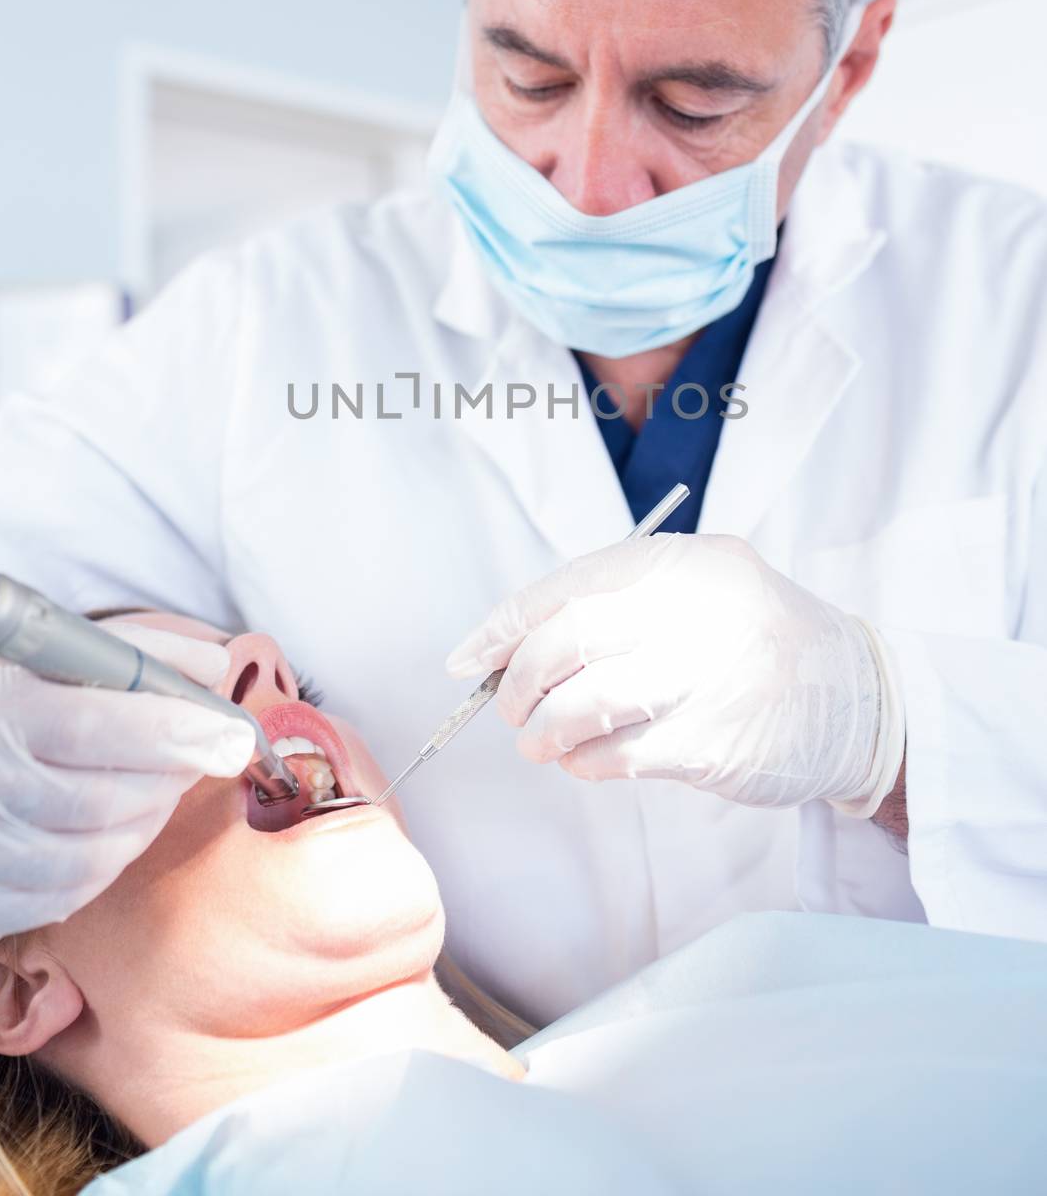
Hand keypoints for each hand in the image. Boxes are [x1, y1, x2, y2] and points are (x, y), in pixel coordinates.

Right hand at [0, 620, 254, 941]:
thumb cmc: (8, 703)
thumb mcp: (54, 658)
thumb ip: (135, 653)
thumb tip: (213, 665)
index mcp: (1, 711)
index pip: (94, 727)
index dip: (174, 734)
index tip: (232, 734)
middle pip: (103, 800)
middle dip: (172, 779)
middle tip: (205, 754)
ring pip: (93, 857)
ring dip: (148, 822)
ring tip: (160, 786)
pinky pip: (65, 897)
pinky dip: (108, 864)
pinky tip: (118, 828)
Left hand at [447, 535, 903, 814]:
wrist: (856, 699)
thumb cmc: (753, 644)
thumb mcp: (699, 592)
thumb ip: (618, 607)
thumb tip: (511, 645)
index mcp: (686, 564)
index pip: (571, 586)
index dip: (507, 624)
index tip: (471, 658)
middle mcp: (698, 611)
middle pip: (570, 637)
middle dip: (520, 679)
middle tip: (510, 706)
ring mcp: (709, 678)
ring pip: (587, 702)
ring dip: (545, 730)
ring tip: (541, 742)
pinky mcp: (714, 743)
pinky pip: (620, 755)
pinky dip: (585, 762)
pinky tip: (585, 761)